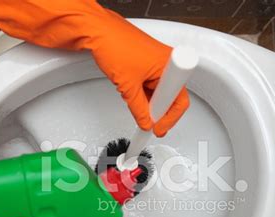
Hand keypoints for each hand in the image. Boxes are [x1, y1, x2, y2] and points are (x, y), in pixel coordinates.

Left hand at [0, 0, 189, 136]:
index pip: (179, 100)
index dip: (168, 118)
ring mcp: (157, 61)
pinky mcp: (147, 61)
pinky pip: (151, 82)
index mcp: (169, 65)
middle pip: (171, 96)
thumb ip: (139, 109)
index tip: (158, 129)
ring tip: (137, 109)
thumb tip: (145, 121)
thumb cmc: (113, 45)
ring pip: (159, 90)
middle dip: (159, 112)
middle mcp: (167, 61)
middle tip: (148, 124)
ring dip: (149, 102)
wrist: (96, 30)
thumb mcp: (128, 86)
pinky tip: (135, 98)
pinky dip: (144, 93)